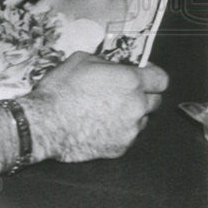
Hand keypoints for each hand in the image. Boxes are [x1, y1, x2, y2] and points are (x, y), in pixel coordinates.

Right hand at [18, 51, 168, 162]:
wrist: (45, 123)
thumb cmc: (60, 90)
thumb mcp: (79, 60)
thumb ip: (104, 62)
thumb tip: (111, 65)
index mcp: (129, 81)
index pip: (161, 79)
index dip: (153, 75)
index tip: (144, 74)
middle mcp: (136, 106)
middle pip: (155, 100)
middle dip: (141, 95)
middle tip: (120, 92)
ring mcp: (130, 129)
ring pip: (140, 119)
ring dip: (129, 113)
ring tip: (104, 110)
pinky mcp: (121, 147)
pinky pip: (126, 135)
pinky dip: (117, 130)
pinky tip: (96, 124)